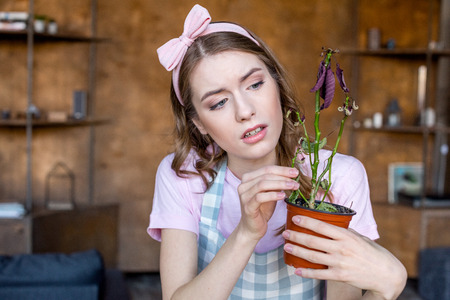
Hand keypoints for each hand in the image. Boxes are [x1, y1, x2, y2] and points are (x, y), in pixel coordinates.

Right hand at [237, 166, 298, 241]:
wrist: (252, 228)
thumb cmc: (261, 209)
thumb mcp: (270, 193)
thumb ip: (276, 183)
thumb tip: (291, 174)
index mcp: (248, 179)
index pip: (267, 169)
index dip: (282, 169)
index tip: (295, 172)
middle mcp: (243, 185)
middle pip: (265, 175)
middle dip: (283, 176)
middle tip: (296, 180)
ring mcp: (244, 196)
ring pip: (263, 184)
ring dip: (280, 184)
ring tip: (293, 187)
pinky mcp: (247, 206)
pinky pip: (260, 197)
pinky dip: (273, 195)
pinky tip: (283, 196)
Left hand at [283, 216, 406, 299]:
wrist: (386, 274)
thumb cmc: (372, 252)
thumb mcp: (359, 237)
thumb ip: (343, 232)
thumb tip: (328, 224)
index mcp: (346, 236)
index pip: (322, 226)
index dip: (306, 221)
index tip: (295, 217)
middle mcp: (341, 248)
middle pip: (313, 241)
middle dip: (296, 236)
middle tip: (285, 233)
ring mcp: (339, 262)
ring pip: (312, 256)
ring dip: (297, 251)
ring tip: (286, 246)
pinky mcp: (339, 276)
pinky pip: (318, 274)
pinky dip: (306, 272)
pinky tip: (296, 270)